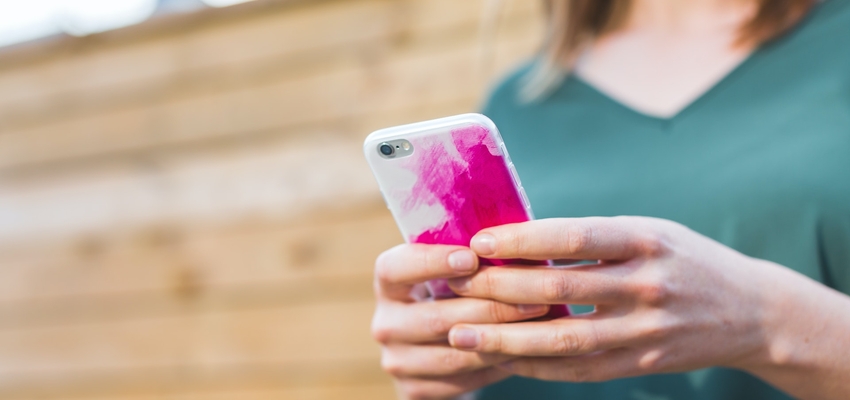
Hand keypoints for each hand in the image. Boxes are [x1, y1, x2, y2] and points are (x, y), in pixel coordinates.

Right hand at [371, 243, 551, 398]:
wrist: (439, 348)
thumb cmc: (455, 293)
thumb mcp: (453, 271)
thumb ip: (470, 256)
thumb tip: (513, 237)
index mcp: (388, 282)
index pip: (396, 268)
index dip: (431, 262)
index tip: (471, 256)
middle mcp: (385, 322)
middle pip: (435, 317)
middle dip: (490, 308)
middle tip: (534, 299)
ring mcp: (397, 360)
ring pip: (454, 353)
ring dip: (499, 340)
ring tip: (538, 329)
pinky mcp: (413, 390)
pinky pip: (462, 380)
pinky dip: (495, 367)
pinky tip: (523, 352)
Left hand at [444, 217, 797, 381]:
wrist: (750, 311)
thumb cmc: (685, 259)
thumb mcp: (649, 231)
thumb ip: (593, 236)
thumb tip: (517, 240)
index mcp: (646, 239)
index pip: (574, 236)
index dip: (522, 240)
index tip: (478, 241)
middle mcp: (648, 284)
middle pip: (560, 288)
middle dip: (499, 287)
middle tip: (454, 283)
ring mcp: (648, 329)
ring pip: (564, 338)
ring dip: (506, 338)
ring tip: (460, 334)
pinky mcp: (644, 362)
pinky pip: (581, 369)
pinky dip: (538, 365)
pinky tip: (502, 359)